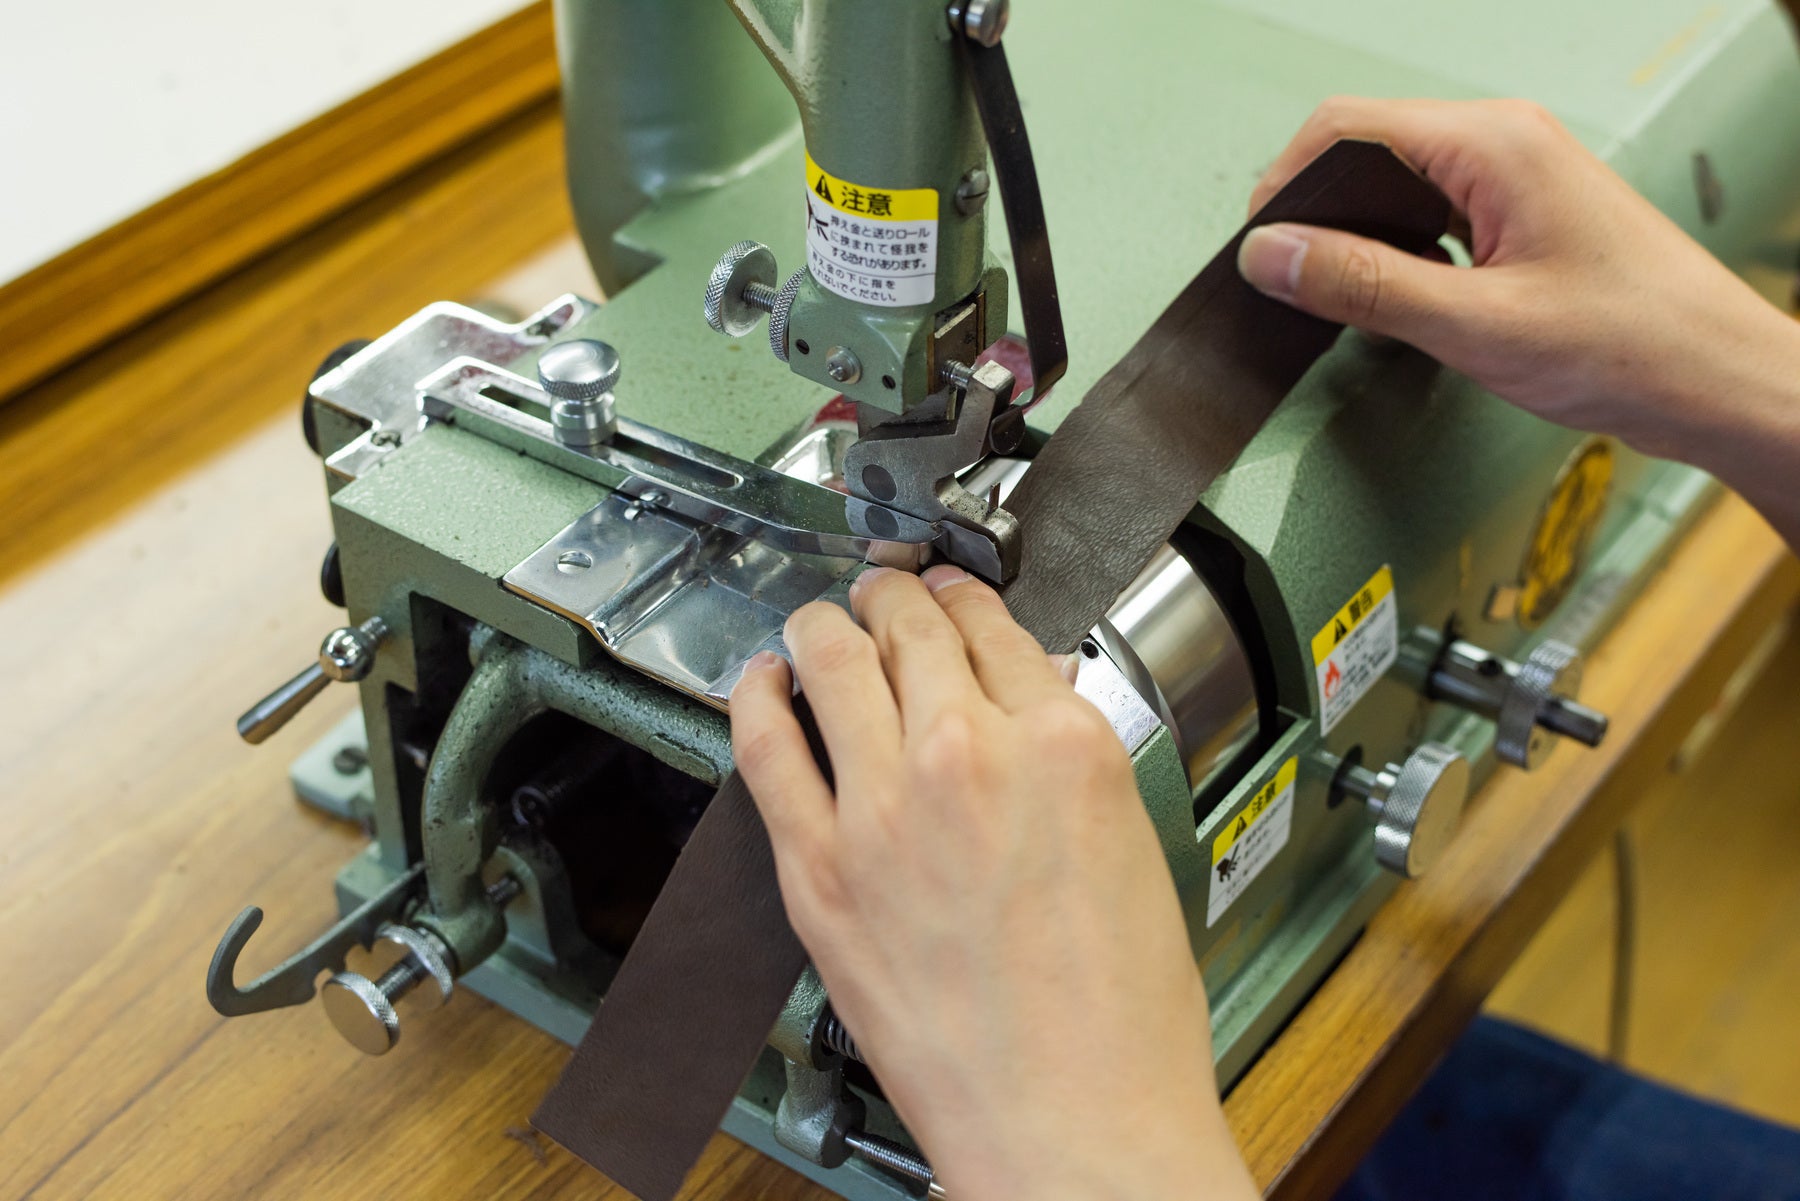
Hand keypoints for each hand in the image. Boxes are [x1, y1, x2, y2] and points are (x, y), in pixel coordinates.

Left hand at [731, 565, 1257, 1200]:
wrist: (1072, 1125)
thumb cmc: (1118, 1018)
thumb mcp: (1130, 849)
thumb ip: (1069, 762)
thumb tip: (1029, 703)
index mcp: (1065, 746)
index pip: (994, 625)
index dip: (965, 597)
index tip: (950, 593)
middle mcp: (970, 755)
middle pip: (911, 626)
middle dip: (895, 597)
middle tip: (884, 594)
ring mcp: (885, 808)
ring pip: (834, 660)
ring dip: (824, 625)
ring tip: (819, 623)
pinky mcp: (820, 868)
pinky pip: (768, 747)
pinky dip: (758, 697)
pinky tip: (761, 682)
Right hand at [1237, 98, 1799, 545]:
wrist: (1716, 382)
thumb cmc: (1632, 346)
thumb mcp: (1473, 324)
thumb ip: (1364, 285)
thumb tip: (1274, 254)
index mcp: (1493, 144)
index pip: (1345, 128)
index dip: (1286, 186)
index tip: (1263, 249)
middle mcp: (1505, 143)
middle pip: (1365, 148)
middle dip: (1315, 211)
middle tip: (1289, 278)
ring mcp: (1516, 175)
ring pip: (1396, 182)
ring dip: (1357, 233)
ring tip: (1340, 293)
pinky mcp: (1521, 213)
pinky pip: (1430, 210)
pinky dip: (1396, 249)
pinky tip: (1395, 297)